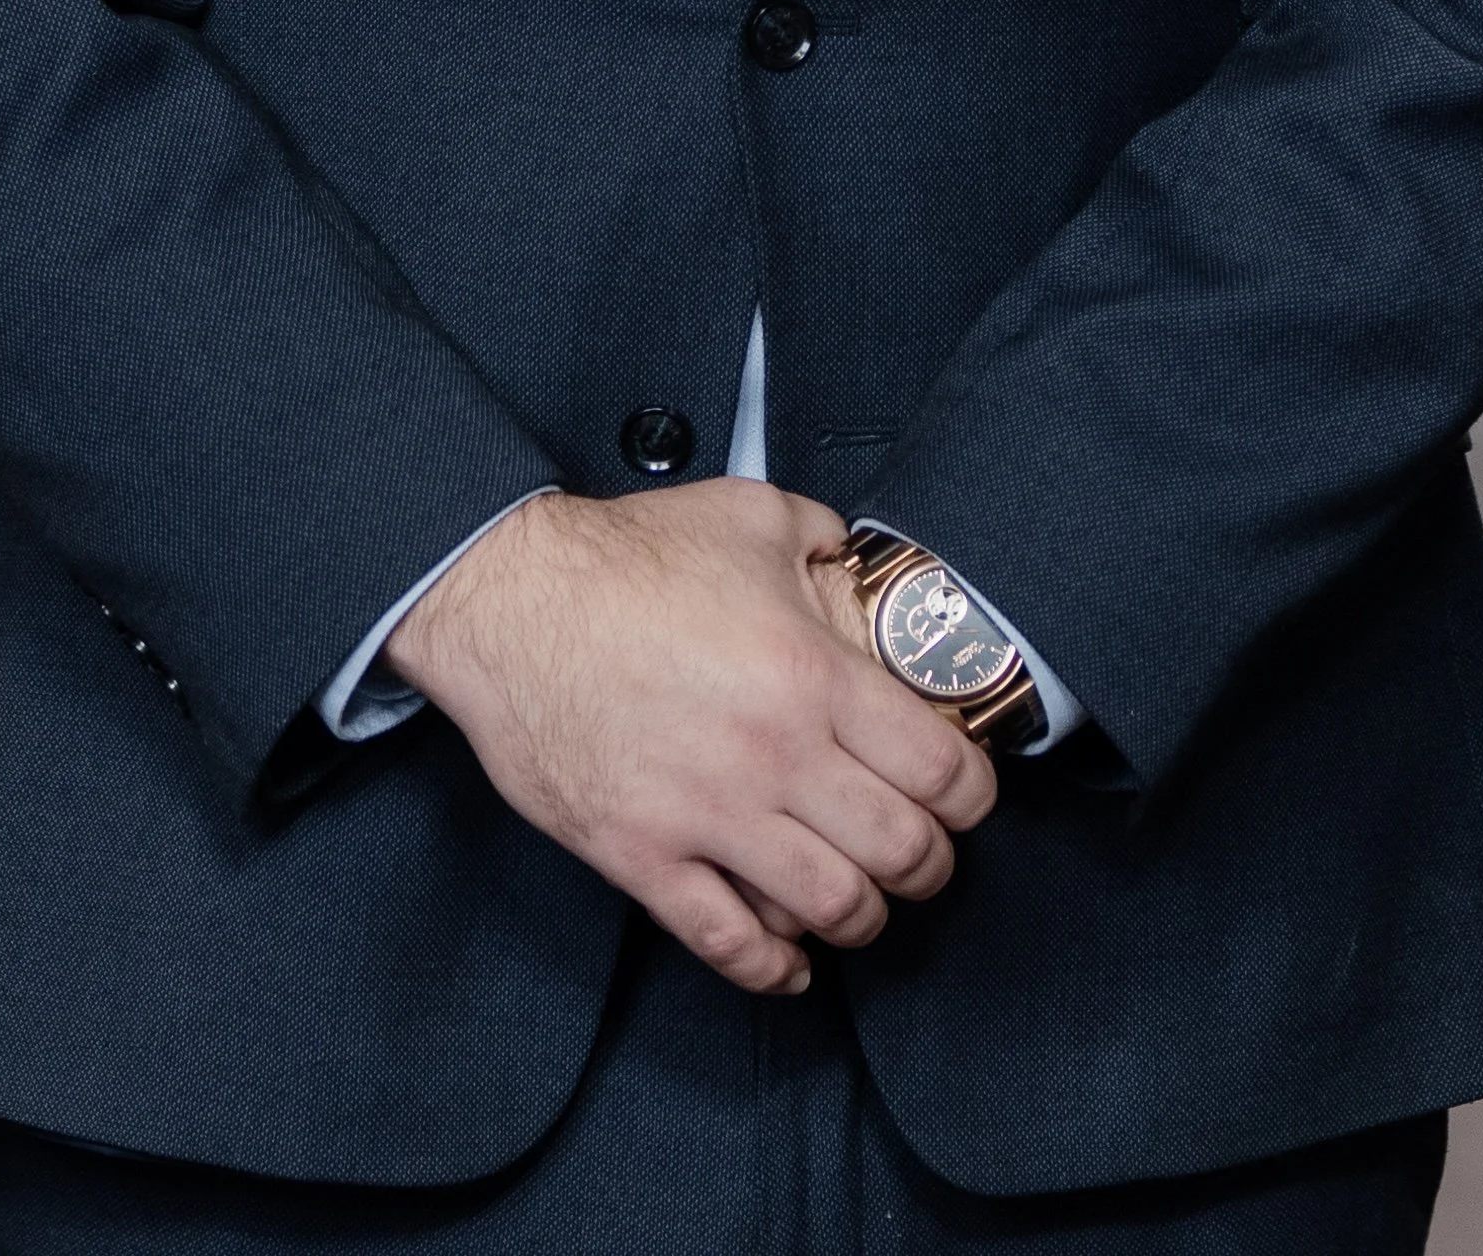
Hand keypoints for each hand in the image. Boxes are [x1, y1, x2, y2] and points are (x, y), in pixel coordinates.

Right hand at [390, 479, 996, 996]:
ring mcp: (707, 813)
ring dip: (864, 917)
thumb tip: (856, 562)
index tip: (965, 797)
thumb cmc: (627, 554)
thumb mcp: (751, 513)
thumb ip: (825, 539)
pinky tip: (791, 961)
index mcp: (813, 672)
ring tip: (862, 901)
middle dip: (930, 864)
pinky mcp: (642, 854)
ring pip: (831, 907)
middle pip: (901, 851)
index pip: (942, 771)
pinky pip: (727, 943)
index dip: (973, 798)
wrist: (510, 598)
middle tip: (924, 855)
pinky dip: (773, 968)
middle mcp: (774, 753)